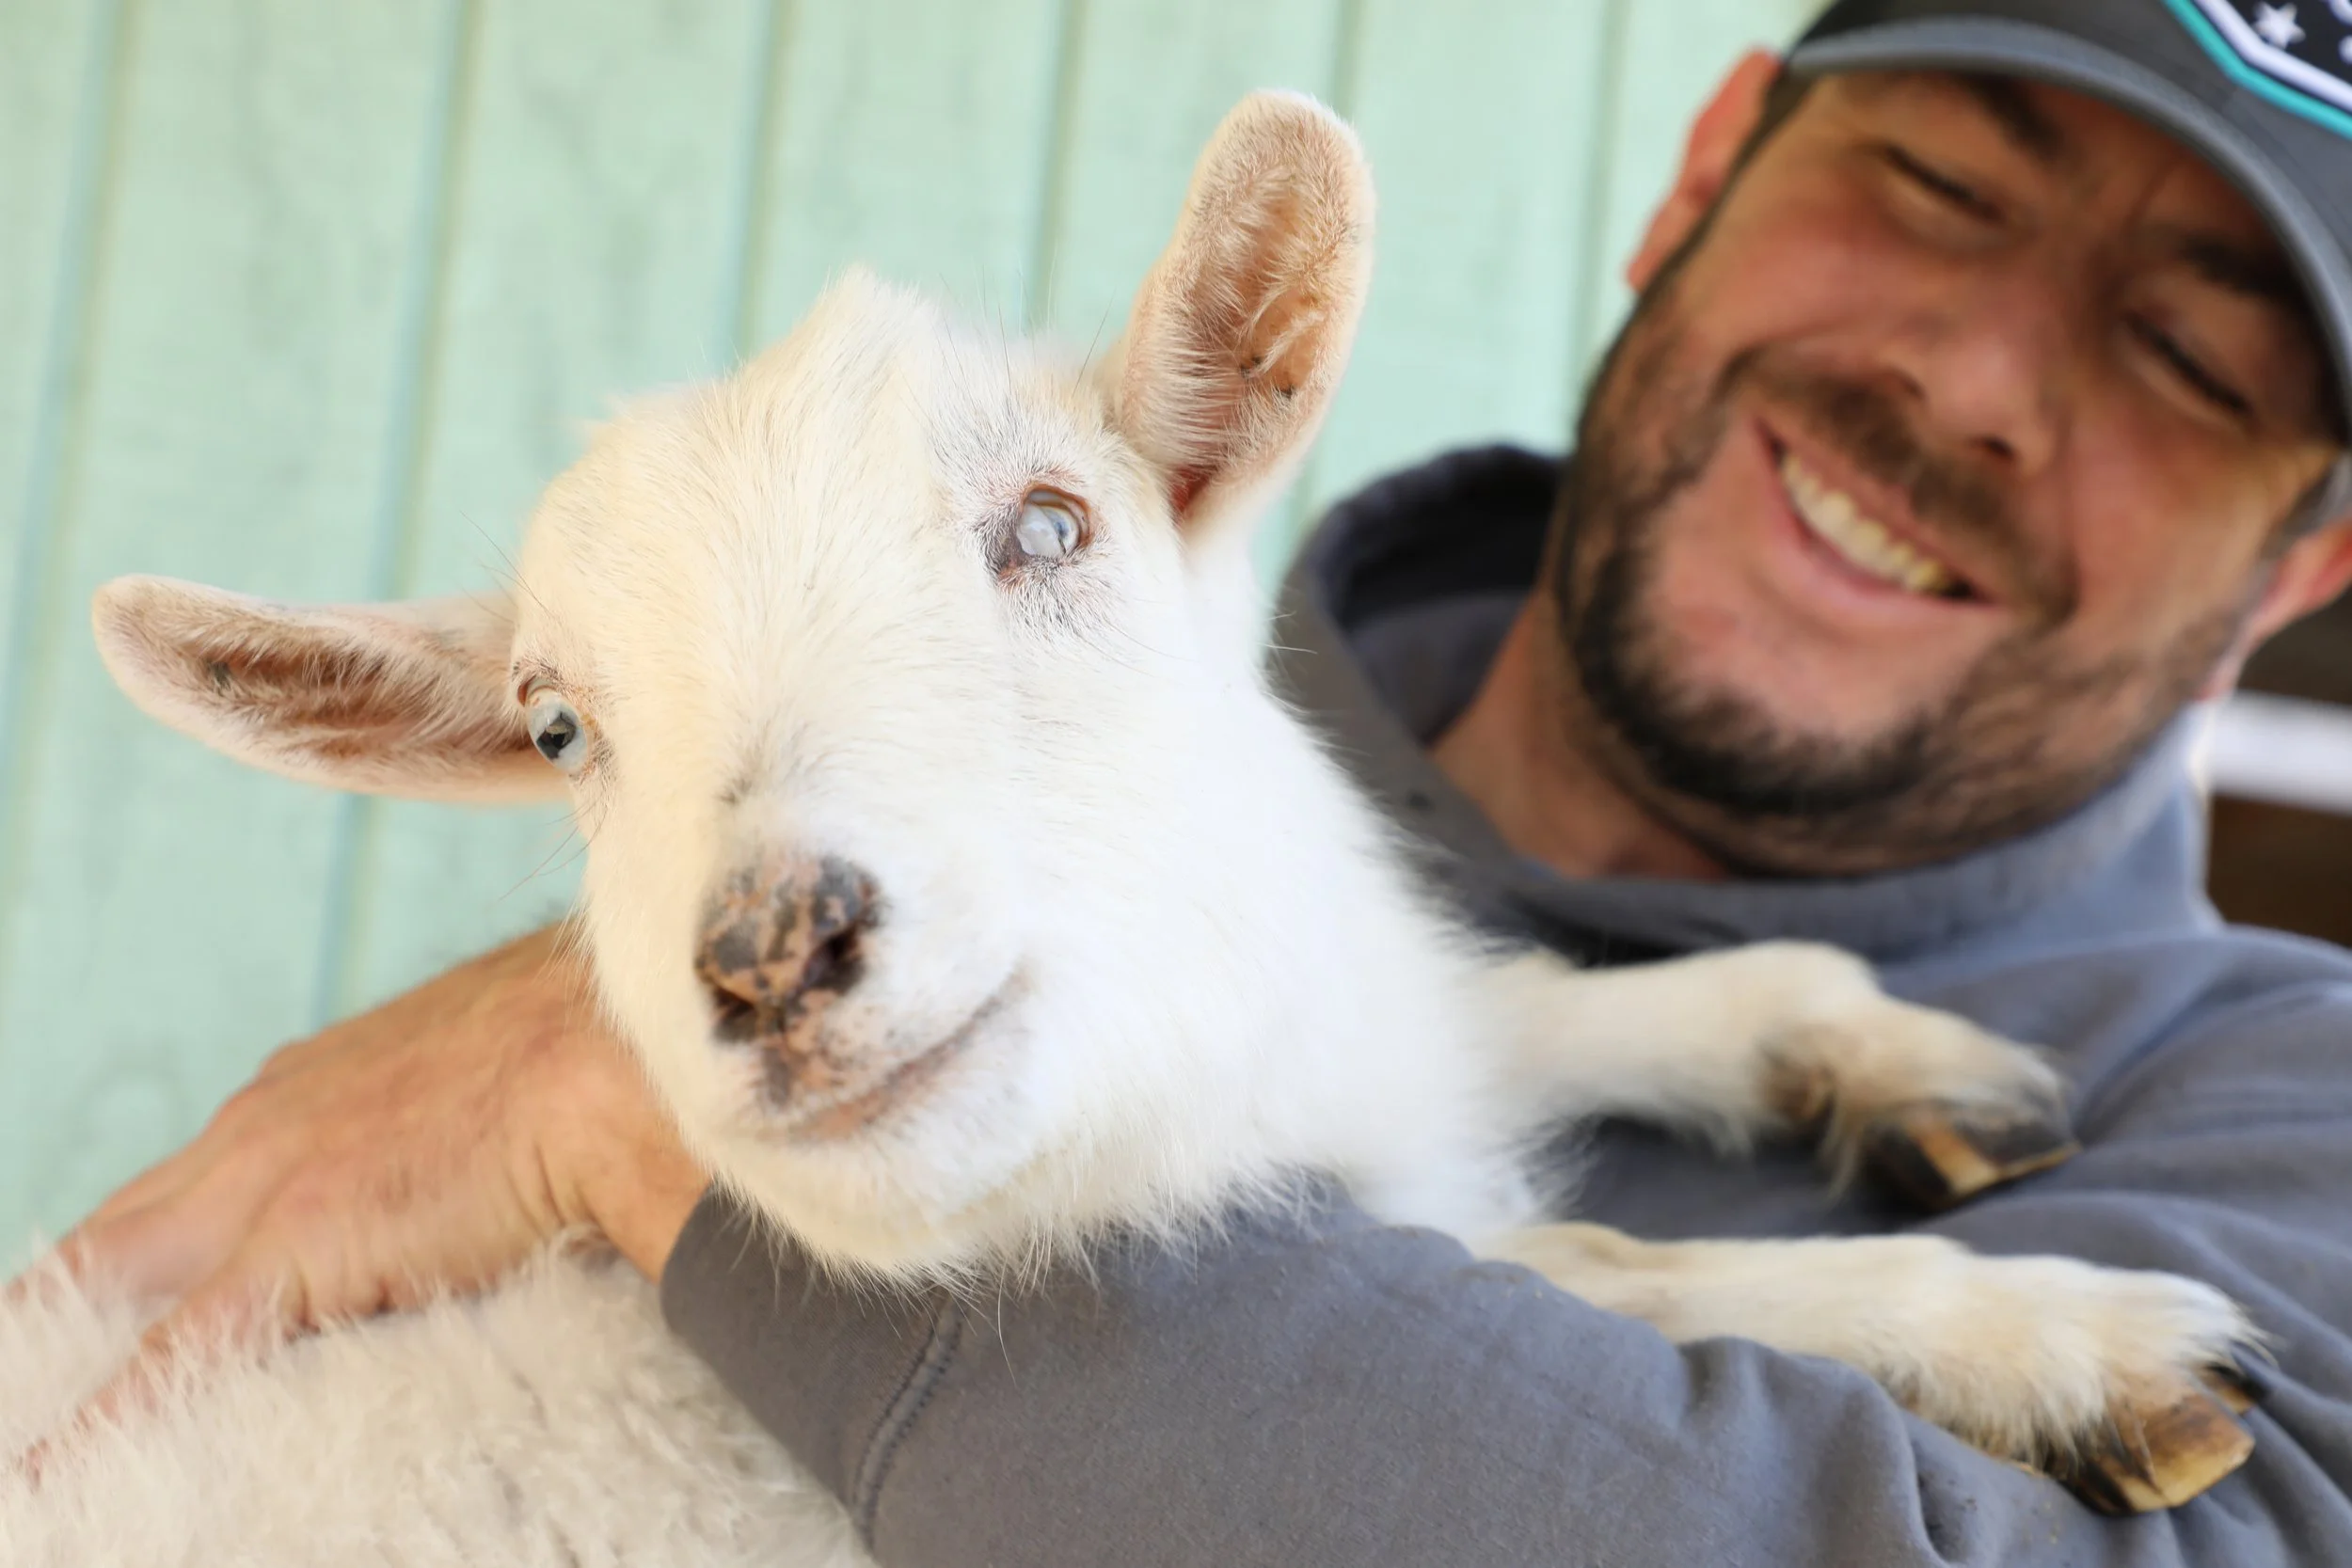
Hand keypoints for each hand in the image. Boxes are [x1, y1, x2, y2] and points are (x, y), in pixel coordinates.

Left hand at [5, 924, 708, 1447]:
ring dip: (65, 1342)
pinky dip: (104, 1418)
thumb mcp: (500, 1084)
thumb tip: (500, 1196)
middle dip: (62, 1299)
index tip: (107, 1304)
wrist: (619, 1039)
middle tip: (37, 1358)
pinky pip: (167, 1356)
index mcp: (312, 1089)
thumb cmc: (598, 1052)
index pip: (188, 1184)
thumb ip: (463, 1141)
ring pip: (112, 1277)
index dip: (137, 1254)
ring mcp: (269, 1178)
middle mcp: (266, 1124)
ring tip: (27, 1404)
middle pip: (118, 1229)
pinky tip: (52, 1472)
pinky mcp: (296, 1243)